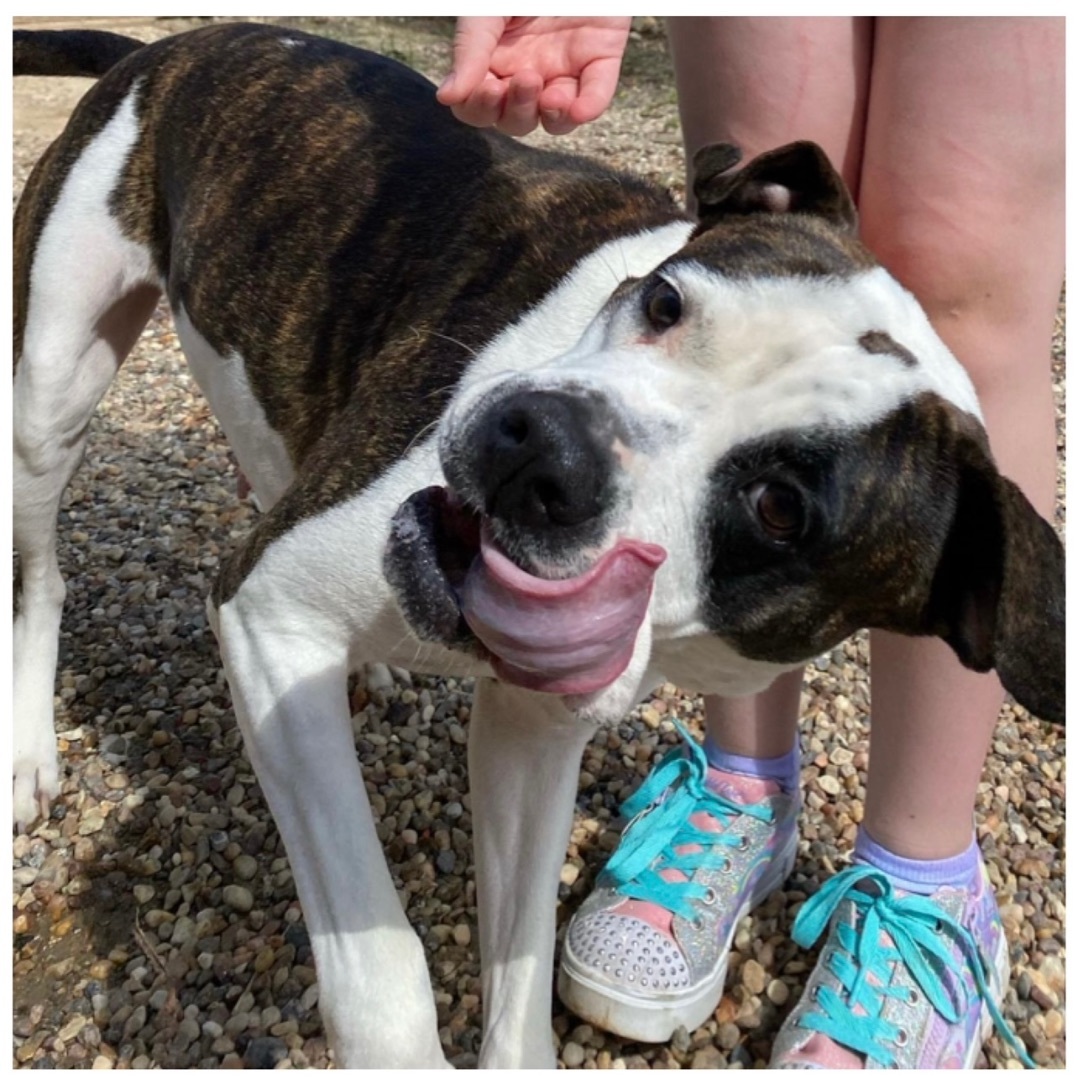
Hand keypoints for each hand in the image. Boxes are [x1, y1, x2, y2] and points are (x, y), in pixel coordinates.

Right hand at [436, 16, 631, 135]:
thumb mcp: (486, 11)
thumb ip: (469, 50)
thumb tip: (445, 97)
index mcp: (493, 62)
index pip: (477, 107)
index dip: (479, 108)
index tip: (487, 87)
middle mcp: (526, 75)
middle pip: (515, 120)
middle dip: (517, 109)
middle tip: (525, 78)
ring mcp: (563, 72)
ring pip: (554, 120)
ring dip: (550, 116)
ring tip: (551, 94)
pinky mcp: (599, 63)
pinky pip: (595, 98)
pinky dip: (588, 108)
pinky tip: (578, 108)